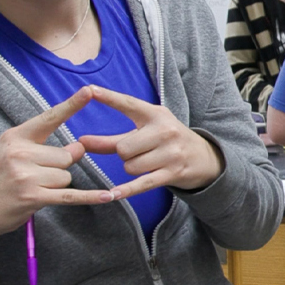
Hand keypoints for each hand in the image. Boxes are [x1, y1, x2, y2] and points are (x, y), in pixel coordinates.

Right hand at [0, 88, 113, 259]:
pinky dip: (90, 197)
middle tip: (36, 177)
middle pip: (66, 156)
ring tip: (32, 189)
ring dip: (56, 186)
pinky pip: (70, 195)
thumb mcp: (9, 154)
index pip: (49, 118)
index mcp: (15, 137)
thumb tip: (79, 147)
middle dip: (59, 167)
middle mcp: (19, 153)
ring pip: (66, 176)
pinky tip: (108, 196)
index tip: (89, 90)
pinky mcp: (33, 197)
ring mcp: (25, 176)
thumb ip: (42, 147)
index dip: (71, 105)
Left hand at [75, 86, 225, 196]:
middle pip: (123, 148)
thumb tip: (80, 142)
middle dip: (124, 154)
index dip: (109, 97)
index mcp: (156, 115)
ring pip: (130, 166)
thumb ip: (111, 139)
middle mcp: (165, 131)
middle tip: (138, 152)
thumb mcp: (145, 132)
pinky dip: (127, 190)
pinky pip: (142, 183)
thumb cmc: (167, 141)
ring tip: (147, 163)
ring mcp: (170, 153)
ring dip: (132, 168)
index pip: (128, 104)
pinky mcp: (172, 172)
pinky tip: (113, 194)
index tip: (90, 89)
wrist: (203, 157)